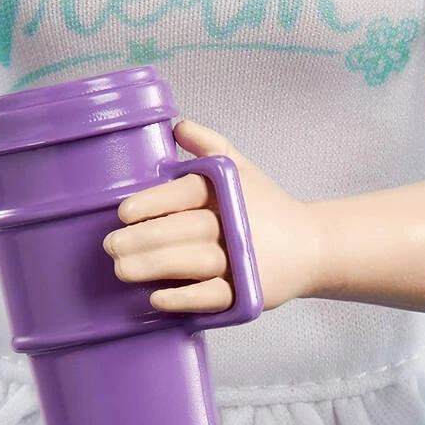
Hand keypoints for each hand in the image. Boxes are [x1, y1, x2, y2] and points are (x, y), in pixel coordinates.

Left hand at [103, 120, 321, 312]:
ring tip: (122, 270)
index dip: (152, 202)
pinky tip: (157, 298)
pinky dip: (184, 298)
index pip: (187, 191)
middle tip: (111, 246)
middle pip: (185, 229)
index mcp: (230, 191)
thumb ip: (211, 144)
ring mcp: (241, 259)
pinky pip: (213, 296)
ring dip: (154, 266)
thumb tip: (178, 126)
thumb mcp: (244, 168)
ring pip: (194, 261)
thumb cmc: (268, 207)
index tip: (124, 213)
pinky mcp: (247, 292)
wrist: (313, 246)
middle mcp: (235, 223)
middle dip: (143, 238)